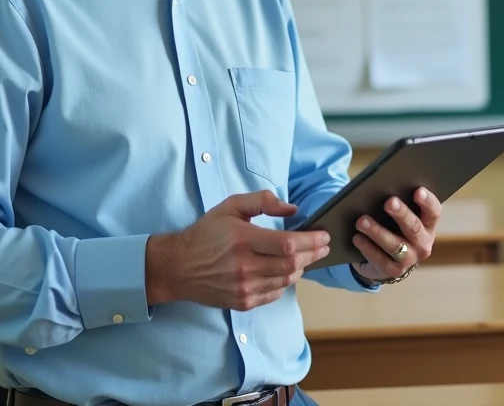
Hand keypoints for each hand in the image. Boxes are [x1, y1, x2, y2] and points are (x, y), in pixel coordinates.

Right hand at [145, 190, 330, 309]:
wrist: (179, 266)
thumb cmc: (206, 233)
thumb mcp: (230, 207)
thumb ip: (262, 201)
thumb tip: (292, 209)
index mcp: (242, 240)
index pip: (287, 244)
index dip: (311, 240)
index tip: (323, 236)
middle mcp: (244, 267)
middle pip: (291, 264)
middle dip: (313, 254)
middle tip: (323, 246)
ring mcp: (244, 288)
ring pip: (286, 281)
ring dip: (301, 268)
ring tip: (306, 257)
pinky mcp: (242, 302)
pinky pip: (274, 294)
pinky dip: (285, 283)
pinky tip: (287, 271)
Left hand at [351, 187, 440, 283]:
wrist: (384, 259)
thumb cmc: (391, 226)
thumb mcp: (397, 215)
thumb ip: (397, 202)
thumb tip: (381, 185)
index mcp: (428, 225)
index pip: (433, 212)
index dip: (427, 201)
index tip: (417, 190)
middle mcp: (423, 243)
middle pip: (414, 227)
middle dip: (401, 214)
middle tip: (389, 202)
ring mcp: (410, 258)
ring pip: (395, 244)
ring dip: (377, 231)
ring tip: (362, 220)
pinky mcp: (394, 270)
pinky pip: (380, 258)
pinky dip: (367, 247)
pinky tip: (357, 237)